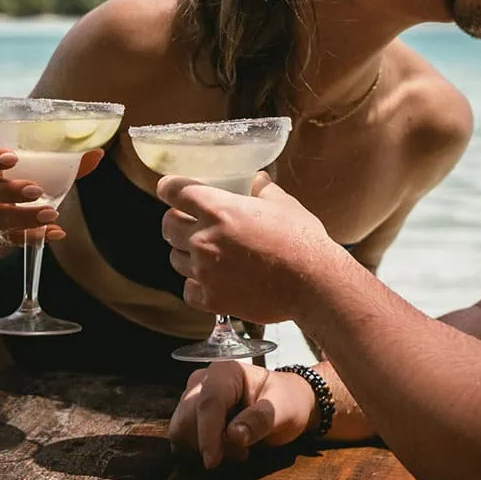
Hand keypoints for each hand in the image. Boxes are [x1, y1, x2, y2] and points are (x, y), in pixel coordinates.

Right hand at [0, 144, 104, 243]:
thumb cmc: (15, 178)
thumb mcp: (32, 166)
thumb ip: (62, 160)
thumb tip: (96, 154)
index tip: (11, 158)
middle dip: (10, 191)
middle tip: (36, 190)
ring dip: (23, 217)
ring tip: (50, 214)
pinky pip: (11, 239)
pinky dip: (34, 236)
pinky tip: (55, 233)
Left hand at [158, 171, 340, 323]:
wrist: (313, 283)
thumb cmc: (302, 240)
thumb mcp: (284, 204)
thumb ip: (263, 190)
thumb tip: (256, 180)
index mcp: (219, 209)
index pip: (174, 191)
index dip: (169, 188)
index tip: (168, 189)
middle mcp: (204, 239)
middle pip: (167, 226)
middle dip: (176, 220)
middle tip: (190, 222)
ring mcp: (205, 272)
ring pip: (175, 258)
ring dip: (186, 253)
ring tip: (206, 253)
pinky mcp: (211, 300)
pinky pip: (188, 289)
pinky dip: (197, 284)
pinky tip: (213, 280)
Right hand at [168, 361, 316, 466]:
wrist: (283, 403)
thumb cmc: (286, 401)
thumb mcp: (284, 410)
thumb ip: (261, 420)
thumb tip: (233, 435)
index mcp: (226, 370)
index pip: (208, 402)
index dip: (208, 434)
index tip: (212, 462)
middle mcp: (202, 381)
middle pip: (188, 418)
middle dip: (210, 443)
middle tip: (243, 452)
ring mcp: (192, 398)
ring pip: (180, 432)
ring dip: (205, 449)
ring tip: (237, 450)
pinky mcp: (188, 417)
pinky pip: (181, 440)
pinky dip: (198, 452)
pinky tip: (224, 451)